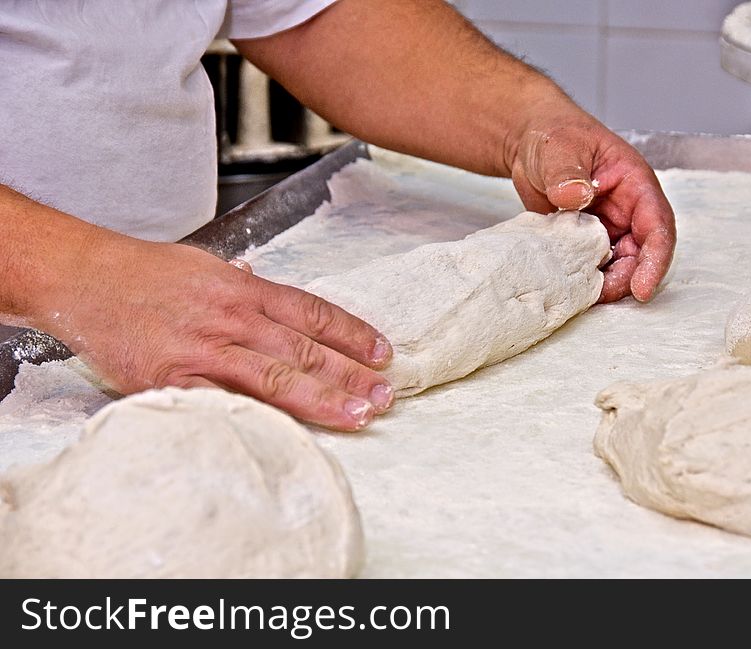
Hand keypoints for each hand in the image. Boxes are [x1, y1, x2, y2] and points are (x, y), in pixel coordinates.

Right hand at [41, 233, 394, 430]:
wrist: (84, 278)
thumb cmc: (143, 273)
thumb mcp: (203, 264)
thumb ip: (240, 279)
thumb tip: (263, 278)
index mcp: (244, 289)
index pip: (313, 311)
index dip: (352, 333)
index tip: (382, 352)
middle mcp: (233, 318)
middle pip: (306, 349)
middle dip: (352, 373)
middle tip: (387, 393)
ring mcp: (206, 349)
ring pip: (278, 377)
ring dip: (325, 398)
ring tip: (362, 413)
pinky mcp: (175, 379)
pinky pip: (226, 403)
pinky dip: (263, 419)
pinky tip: (294, 432)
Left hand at [508, 116, 675, 302]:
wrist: (530, 145)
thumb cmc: (554, 136)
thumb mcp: (560, 148)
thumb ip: (568, 172)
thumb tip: (578, 195)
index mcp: (635, 184)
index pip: (657, 226)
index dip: (654, 259)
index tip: (642, 288)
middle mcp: (628, 210)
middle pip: (641, 253)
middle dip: (627, 279)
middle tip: (601, 295)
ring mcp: (607, 227)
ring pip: (619, 265)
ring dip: (606, 283)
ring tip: (582, 293)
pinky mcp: (585, 241)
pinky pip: (593, 266)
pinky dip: (585, 279)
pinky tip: (568, 285)